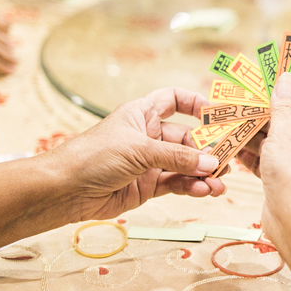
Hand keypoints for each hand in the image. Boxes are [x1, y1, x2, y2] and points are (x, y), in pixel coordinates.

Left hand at [49, 87, 225, 221]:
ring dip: (203, 173)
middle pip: (187, 138)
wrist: (64, 190)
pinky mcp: (148, 187)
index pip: (174, 100)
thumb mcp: (138, 150)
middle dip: (207, 149)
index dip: (196, 104)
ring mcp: (149, 163)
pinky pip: (177, 184)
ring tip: (218, 182)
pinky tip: (203, 191)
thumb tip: (211, 162)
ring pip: (185, 164)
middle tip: (226, 160)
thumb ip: (176, 156)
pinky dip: (191, 187)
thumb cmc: (93, 156)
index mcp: (142, 114)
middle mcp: (148, 136)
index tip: (218, 115)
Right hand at [245, 72, 290, 245]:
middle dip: (264, 112)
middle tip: (241, 98)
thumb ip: (283, 105)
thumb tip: (286, 80)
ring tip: (230, 119)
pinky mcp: (285, 181)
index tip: (267, 78)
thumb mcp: (287, 131)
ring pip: (275, 142)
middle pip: (289, 120)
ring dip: (253, 133)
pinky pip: (267, 161)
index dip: (288, 89)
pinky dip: (252, 154)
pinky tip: (233, 145)